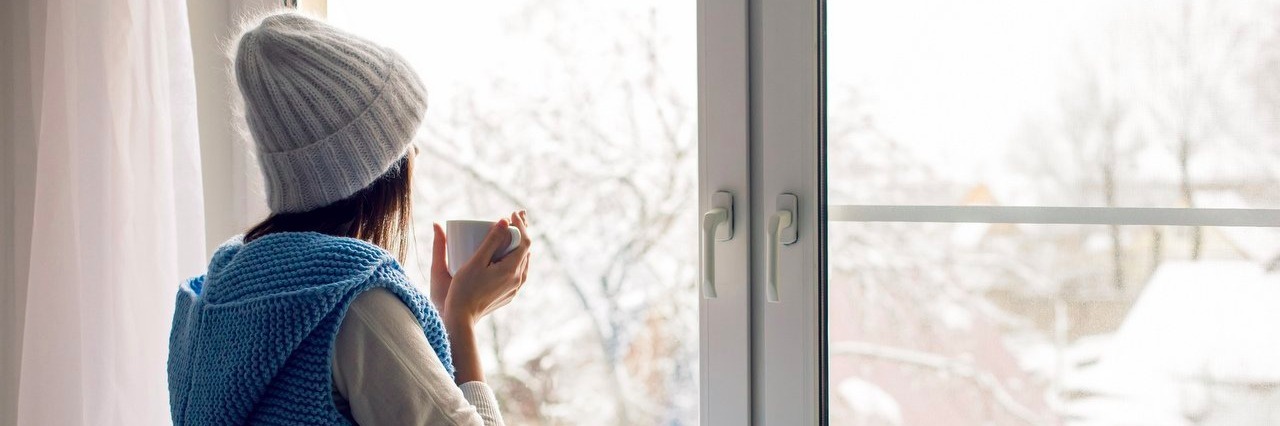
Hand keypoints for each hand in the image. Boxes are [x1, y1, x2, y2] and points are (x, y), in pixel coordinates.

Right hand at [430, 211, 531, 325]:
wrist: (460, 319)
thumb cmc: (463, 290)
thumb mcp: (475, 262)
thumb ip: (490, 241)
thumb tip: (503, 221)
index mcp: (511, 270)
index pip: (525, 241)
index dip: (521, 224)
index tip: (512, 213)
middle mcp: (517, 280)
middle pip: (526, 250)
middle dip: (521, 231)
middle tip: (514, 217)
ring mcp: (514, 289)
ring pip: (523, 261)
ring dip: (519, 245)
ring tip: (511, 231)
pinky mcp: (508, 294)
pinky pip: (517, 271)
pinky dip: (514, 257)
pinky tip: (506, 253)